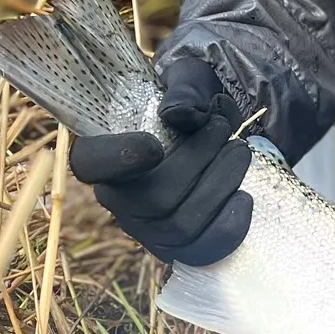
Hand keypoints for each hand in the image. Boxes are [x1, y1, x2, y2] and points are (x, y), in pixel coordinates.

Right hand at [69, 56, 253, 264]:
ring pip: (181, 225)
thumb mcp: (188, 83)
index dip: (119, 158)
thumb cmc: (190, 108)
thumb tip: (181, 114)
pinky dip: (230, 224)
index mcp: (102, 154)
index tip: (154, 144)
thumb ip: (185, 90)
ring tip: (240, 153)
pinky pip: (203, 250)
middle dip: (198, 162)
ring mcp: (148, 230)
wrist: (213, 137)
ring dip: (220, 186)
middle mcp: (118, 200)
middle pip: (155, 199)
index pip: (91, 164)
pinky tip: (243, 196)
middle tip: (223, 130)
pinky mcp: (179, 248)